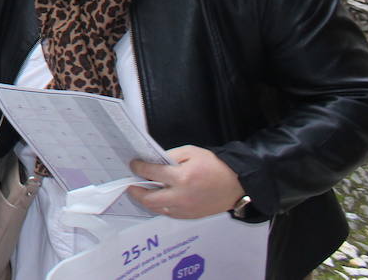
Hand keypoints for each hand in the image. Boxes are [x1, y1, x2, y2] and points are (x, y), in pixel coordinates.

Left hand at [128, 146, 244, 219]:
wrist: (236, 184)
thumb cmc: (215, 166)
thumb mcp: (191, 152)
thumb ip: (170, 156)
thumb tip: (153, 161)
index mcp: (182, 177)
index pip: (151, 173)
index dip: (138, 168)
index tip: (133, 164)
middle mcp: (182, 196)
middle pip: (149, 198)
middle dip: (135, 190)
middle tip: (130, 184)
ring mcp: (186, 209)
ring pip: (157, 209)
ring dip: (146, 200)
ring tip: (141, 192)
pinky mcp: (190, 216)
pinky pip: (168, 214)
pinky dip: (159, 207)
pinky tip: (157, 199)